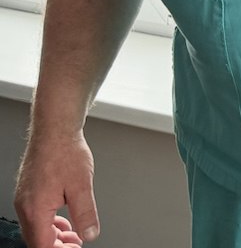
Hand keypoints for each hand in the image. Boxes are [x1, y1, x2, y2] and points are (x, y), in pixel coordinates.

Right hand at [14, 130, 98, 246]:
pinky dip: (49, 222)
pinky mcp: (28, 191)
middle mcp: (25, 206)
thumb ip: (86, 213)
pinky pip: (35, 215)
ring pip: (36, 227)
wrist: (55, 130)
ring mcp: (25, 198)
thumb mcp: (82, 186)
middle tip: (76, 244)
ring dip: (53, 234)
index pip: (42, 244)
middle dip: (56, 245)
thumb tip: (90, 234)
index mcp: (35, 209)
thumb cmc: (66, 152)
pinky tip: (63, 218)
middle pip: (37, 239)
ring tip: (73, 234)